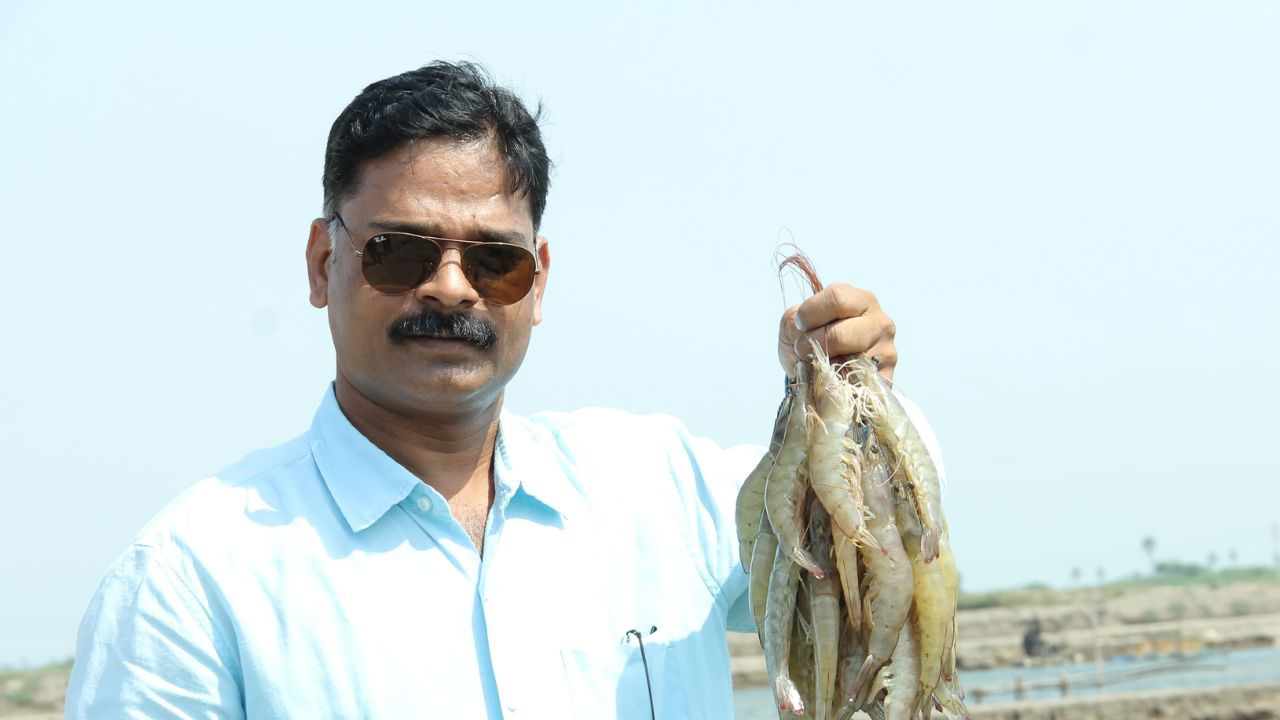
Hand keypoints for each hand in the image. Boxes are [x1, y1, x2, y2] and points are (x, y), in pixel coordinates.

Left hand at [777, 284, 897, 382]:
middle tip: (803, 349)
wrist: (817, 374)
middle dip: (813, 344)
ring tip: (818, 363)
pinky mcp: (885, 378)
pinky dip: (837, 383)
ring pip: (849, 361)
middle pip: (841, 334)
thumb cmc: (810, 341)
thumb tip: (802, 333)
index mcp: (861, 300)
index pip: (837, 298)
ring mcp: (886, 352)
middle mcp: (880, 323)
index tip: (800, 325)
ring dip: (824, 365)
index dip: (810, 313)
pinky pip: (856, 383)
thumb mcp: (795, 324)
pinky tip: (832, 377)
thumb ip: (794, 320)